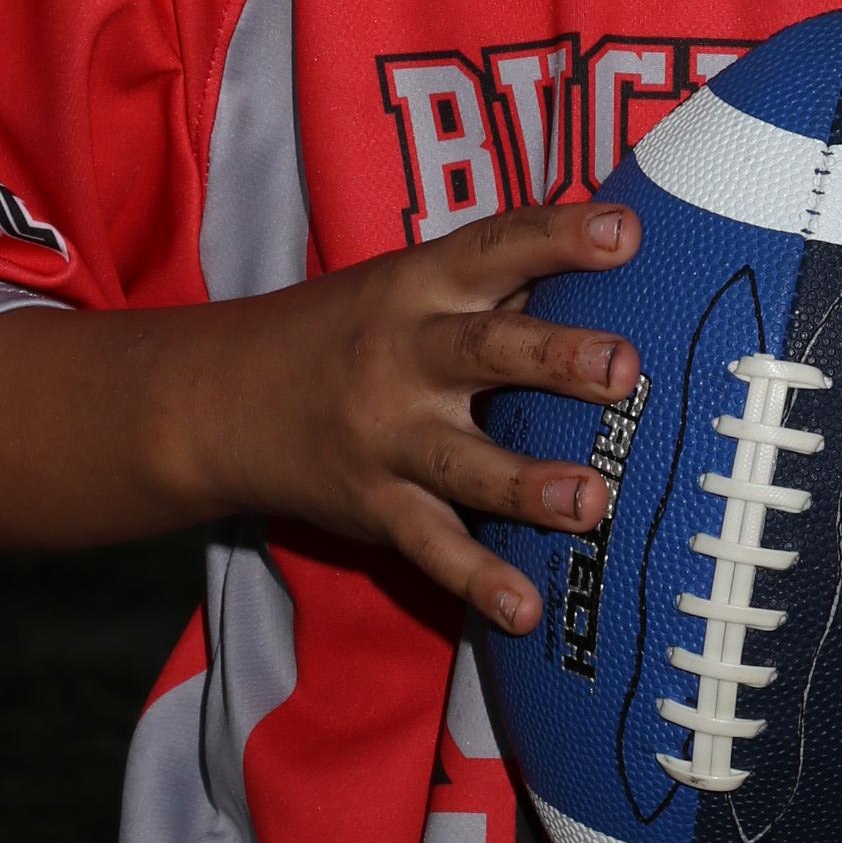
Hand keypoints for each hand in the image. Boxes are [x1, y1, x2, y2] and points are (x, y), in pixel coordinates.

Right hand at [191, 201, 643, 633]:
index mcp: (420, 286)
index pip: (494, 249)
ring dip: (528, 485)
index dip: (557, 237)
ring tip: (591, 501)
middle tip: (622, 368)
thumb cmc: (345, 333)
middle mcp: (405, 356)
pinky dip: (477, 581)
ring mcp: (387, 437)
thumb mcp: (407, 285)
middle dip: (555, 358)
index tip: (622, 231)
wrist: (219, 401)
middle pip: (484, 351)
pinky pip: (432, 547)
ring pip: (463, 462)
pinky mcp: (376, 505)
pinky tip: (526, 611)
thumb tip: (617, 261)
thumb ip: (496, 285)